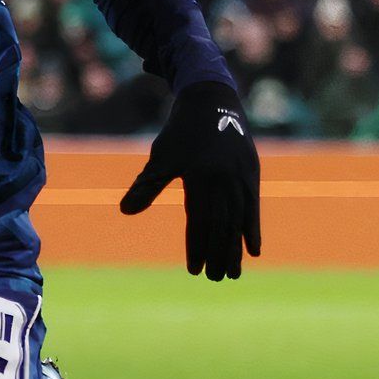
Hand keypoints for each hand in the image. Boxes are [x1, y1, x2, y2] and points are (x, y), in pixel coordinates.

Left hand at [121, 81, 262, 280]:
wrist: (211, 99)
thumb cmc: (180, 130)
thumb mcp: (161, 157)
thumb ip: (147, 186)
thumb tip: (125, 212)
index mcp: (200, 177)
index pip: (199, 221)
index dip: (197, 246)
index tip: (194, 269)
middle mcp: (224, 179)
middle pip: (222, 225)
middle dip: (218, 254)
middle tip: (214, 279)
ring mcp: (241, 177)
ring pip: (239, 220)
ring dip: (236, 248)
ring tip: (233, 273)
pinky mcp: (252, 173)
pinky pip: (253, 208)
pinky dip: (253, 230)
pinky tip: (254, 251)